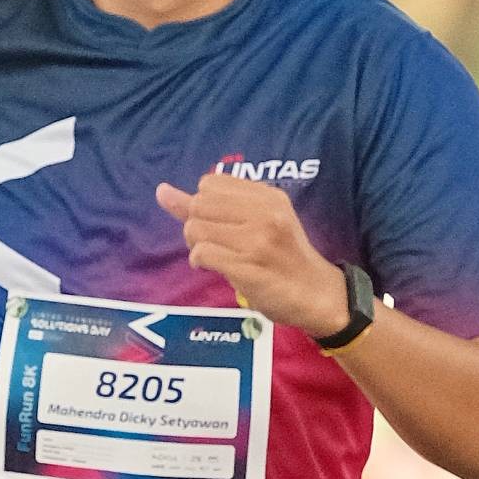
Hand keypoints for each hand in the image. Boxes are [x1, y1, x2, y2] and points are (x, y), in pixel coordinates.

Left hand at [154, 171, 353, 337]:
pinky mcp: (249, 267)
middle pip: (199, 205)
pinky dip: (200, 261)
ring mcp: (257, 240)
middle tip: (214, 242)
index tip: (219, 223)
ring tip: (215, 256)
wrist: (317, 294)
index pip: (210, 184)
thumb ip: (210, 206)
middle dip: (196, 225)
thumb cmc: (285, 257)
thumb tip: (162, 191)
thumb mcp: (258, 221)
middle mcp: (265, 213)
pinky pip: (203, 253)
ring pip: (196, 229)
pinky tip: (213, 268)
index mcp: (269, 196)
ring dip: (197, 246)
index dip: (205, 205)